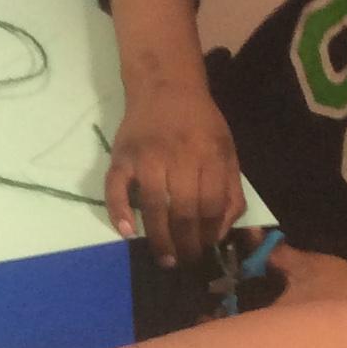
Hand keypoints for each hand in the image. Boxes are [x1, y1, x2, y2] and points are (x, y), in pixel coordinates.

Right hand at [104, 78, 242, 268]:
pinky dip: (119, 212)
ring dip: (158, 239)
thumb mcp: (227, 150)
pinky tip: (128, 232)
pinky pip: (115, 189)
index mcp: (209, 154)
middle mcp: (178, 156)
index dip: (209, 233)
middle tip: (185, 262)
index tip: (206, 249)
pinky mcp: (121, 156)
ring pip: (152, 206)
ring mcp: (146, 156)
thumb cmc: (200, 122)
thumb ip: (230, 190)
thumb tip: (221, 230)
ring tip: (165, 259)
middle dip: (185, 244)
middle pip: (182, 211)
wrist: (165, 85)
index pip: (210, 204)